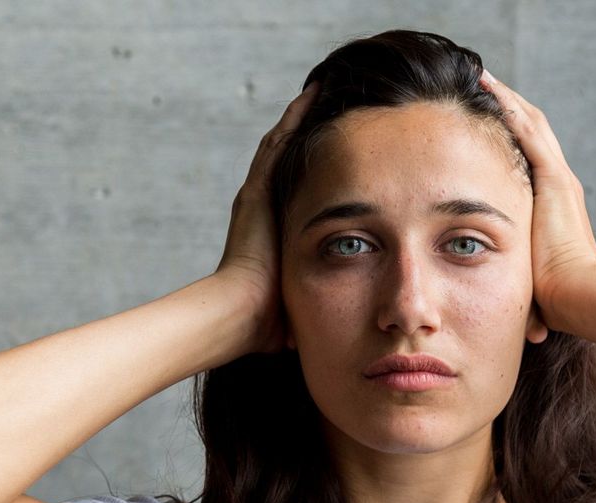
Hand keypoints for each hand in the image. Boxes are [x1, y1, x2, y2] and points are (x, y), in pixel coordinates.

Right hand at [212, 81, 319, 353]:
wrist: (238, 316)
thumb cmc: (269, 321)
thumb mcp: (305, 299)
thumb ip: (324, 297)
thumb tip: (356, 315)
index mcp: (274, 230)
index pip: (301, 189)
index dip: (322, 169)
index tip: (345, 152)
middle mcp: (263, 207)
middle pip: (292, 160)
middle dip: (315, 135)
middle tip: (341, 108)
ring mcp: (257, 196)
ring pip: (285, 144)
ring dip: (304, 118)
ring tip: (327, 89)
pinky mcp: (256, 191)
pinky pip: (278, 145)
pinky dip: (294, 119)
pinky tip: (313, 95)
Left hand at [479, 70, 595, 334]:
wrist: (585, 299)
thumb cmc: (562, 302)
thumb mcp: (535, 285)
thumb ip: (526, 292)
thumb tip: (530, 327)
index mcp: (555, 207)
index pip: (529, 161)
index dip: (508, 138)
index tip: (483, 123)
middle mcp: (559, 186)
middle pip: (530, 133)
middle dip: (506, 109)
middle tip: (479, 84)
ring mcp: (557, 179)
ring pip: (528, 123)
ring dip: (504, 98)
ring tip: (478, 75)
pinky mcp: (552, 178)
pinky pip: (525, 130)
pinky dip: (507, 105)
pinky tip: (486, 85)